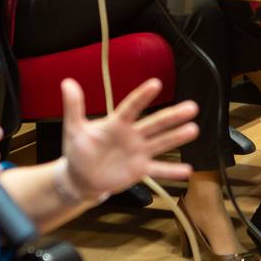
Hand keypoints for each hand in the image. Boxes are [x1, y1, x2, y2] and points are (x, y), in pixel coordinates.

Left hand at [59, 77, 199, 198]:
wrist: (81, 177)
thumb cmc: (78, 150)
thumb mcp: (73, 129)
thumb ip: (73, 107)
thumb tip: (67, 83)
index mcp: (117, 123)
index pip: (131, 107)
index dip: (142, 96)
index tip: (156, 84)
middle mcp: (132, 135)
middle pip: (155, 123)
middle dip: (173, 115)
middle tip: (191, 107)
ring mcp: (139, 152)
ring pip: (161, 142)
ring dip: (177, 137)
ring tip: (193, 130)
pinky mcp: (140, 169)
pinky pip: (158, 169)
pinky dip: (172, 171)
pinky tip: (187, 171)